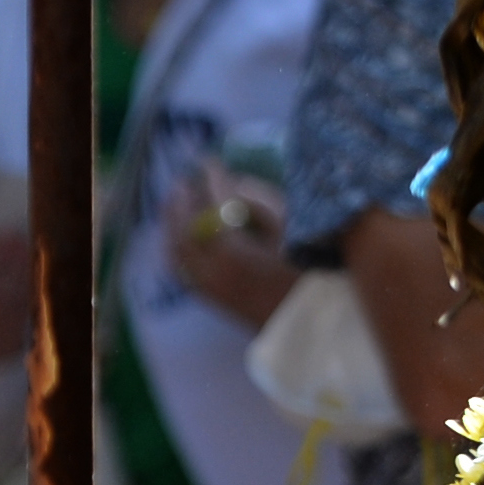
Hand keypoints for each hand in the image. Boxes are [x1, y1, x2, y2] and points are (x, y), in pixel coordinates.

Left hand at [163, 166, 298, 332]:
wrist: (309, 323)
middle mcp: (212, 272)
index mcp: (234, 253)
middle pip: (184, 228)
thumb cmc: (309, 272)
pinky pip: (179, 268)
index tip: (210, 161)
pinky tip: (180, 232)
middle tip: (187, 178)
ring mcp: (208, 288)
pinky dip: (175, 244)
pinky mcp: (209, 300)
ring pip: (176, 250)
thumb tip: (233, 183)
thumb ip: (260, 202)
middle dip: (183, 200)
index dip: (211, 180)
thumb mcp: (293, 230)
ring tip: (177, 200)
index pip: (212, 206)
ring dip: (173, 221)